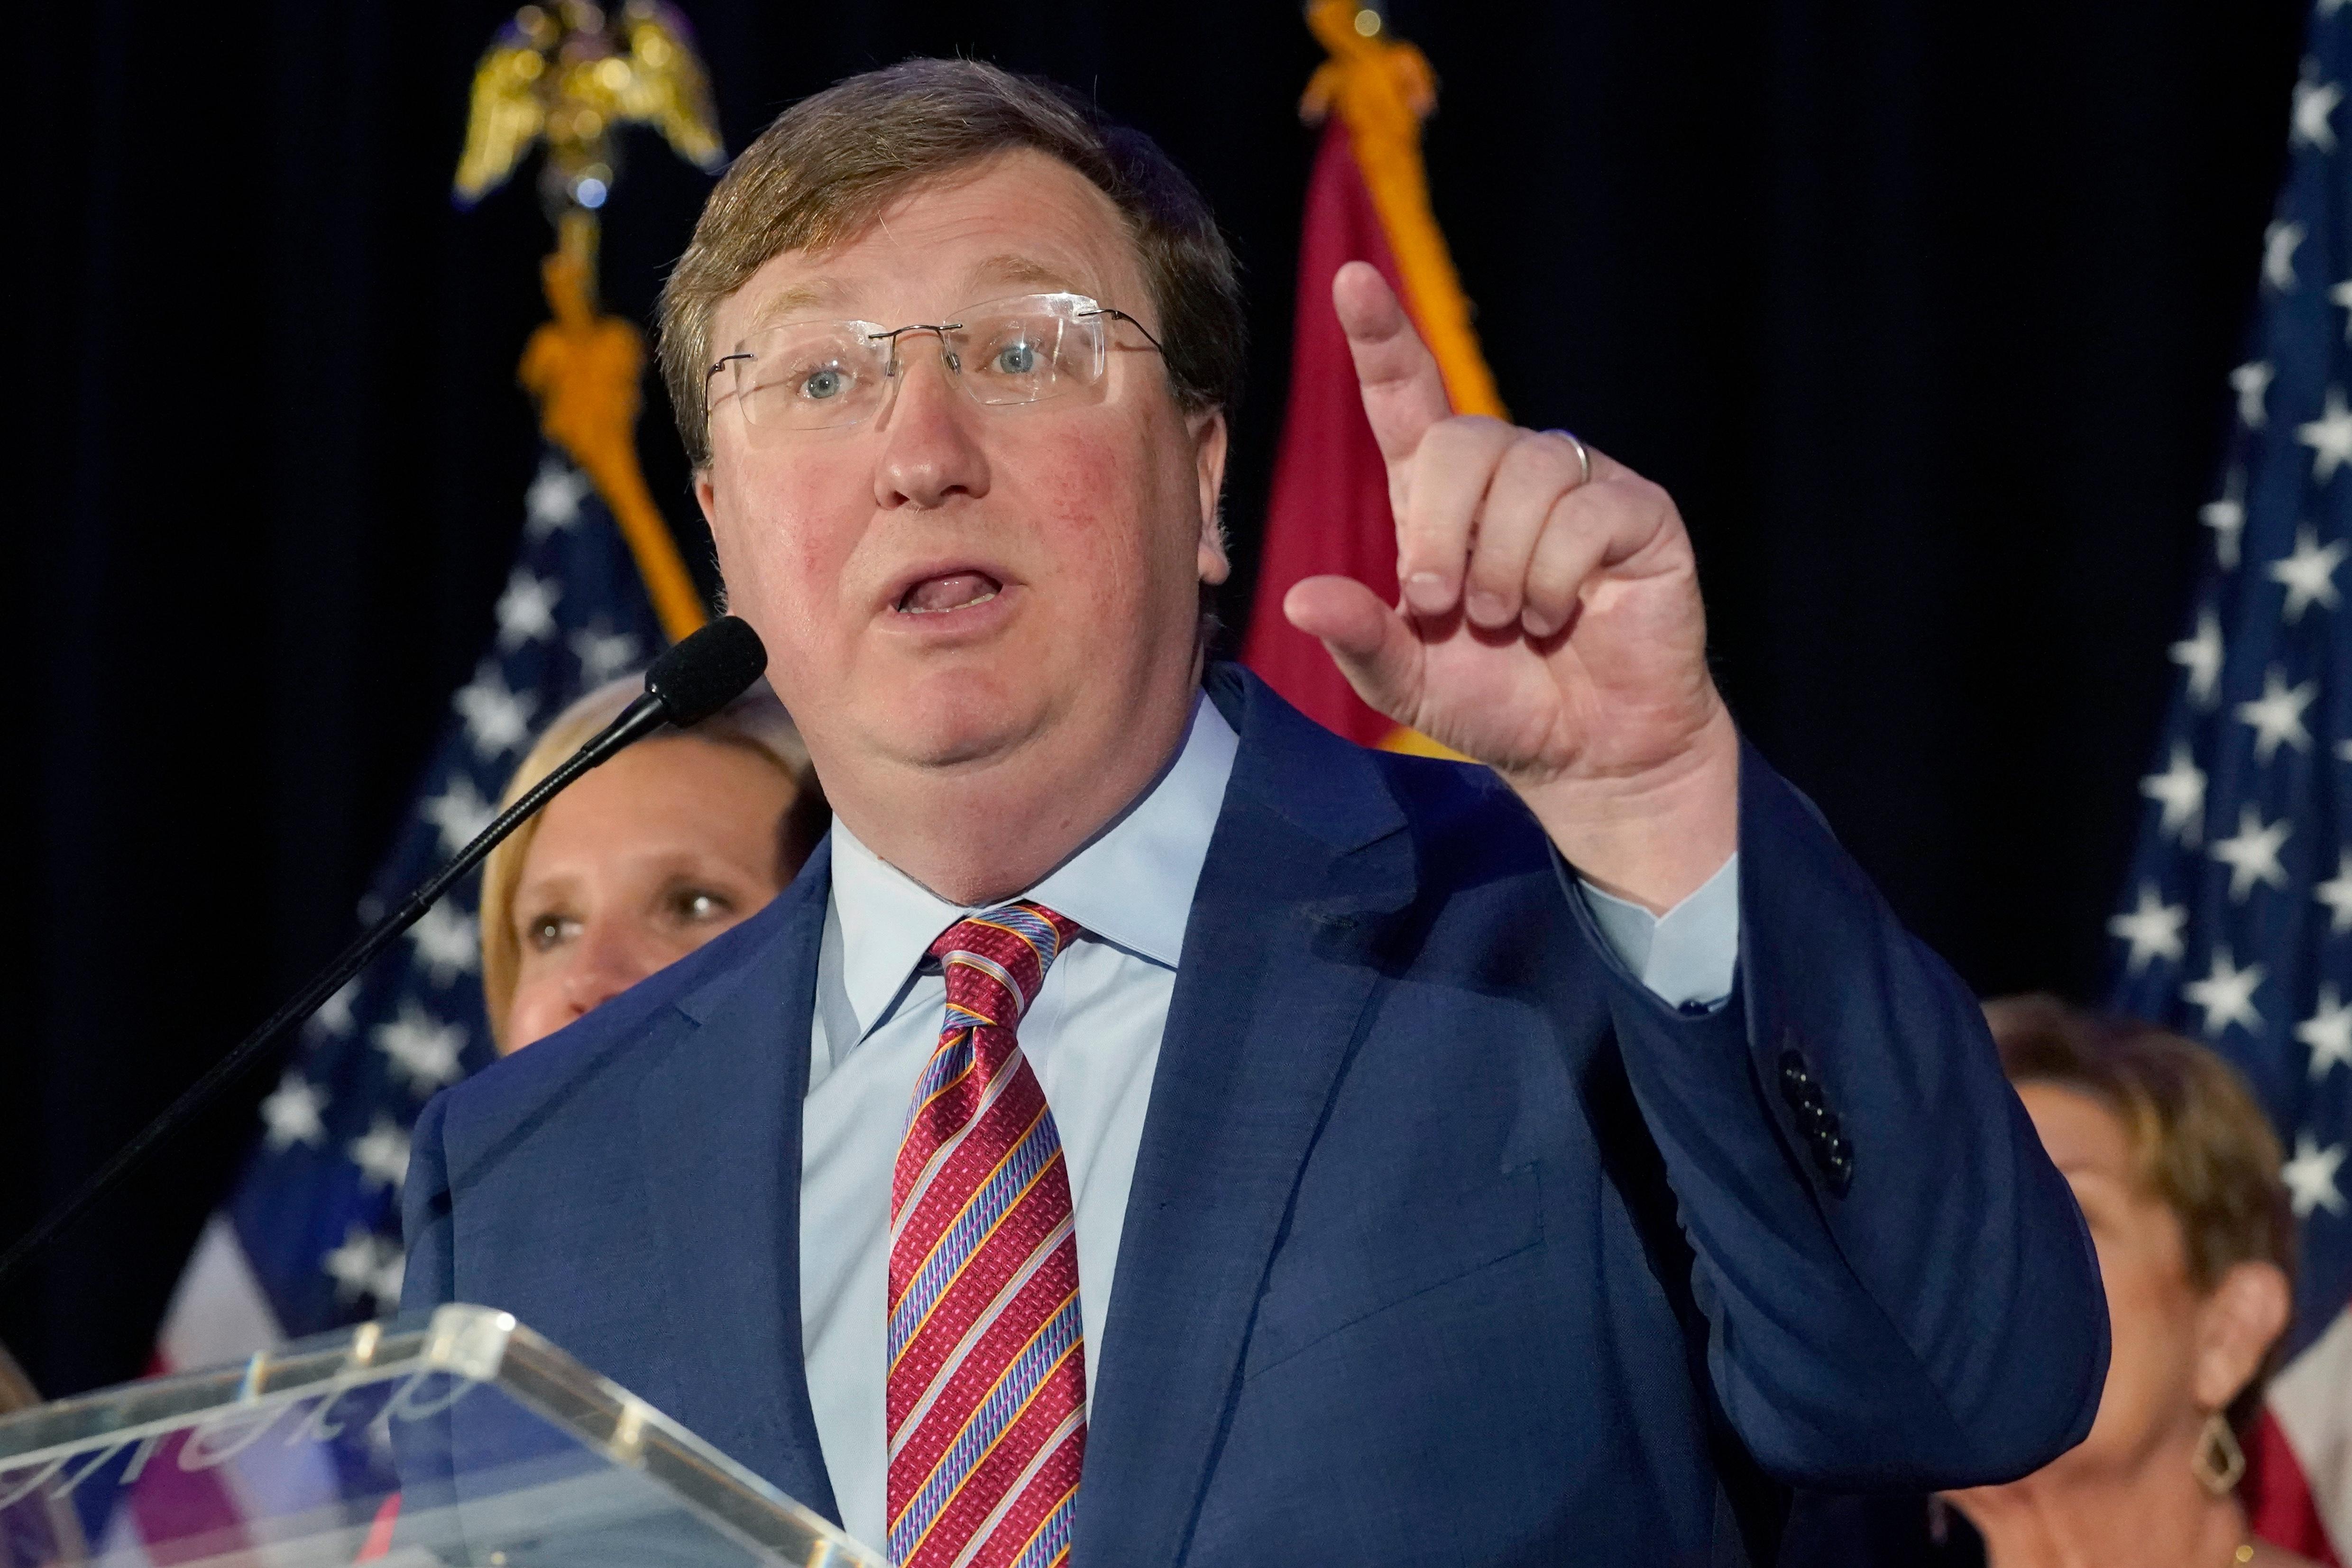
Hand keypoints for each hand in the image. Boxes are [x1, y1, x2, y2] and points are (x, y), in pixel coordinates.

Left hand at [1282, 263, 1738, 909]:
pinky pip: (1586, 514)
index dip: (1381, 337)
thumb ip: (1359, 638)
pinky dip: (1558, 579)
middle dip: (1439, 534)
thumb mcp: (1408, 682)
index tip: (1350, 282)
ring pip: (1524, 476)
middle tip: (1444, 604)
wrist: (1589, 753)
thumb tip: (1299, 600)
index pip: (1408, 396)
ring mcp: (1580, 485)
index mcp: (1443, 497)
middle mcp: (1511, 475)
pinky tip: (1562, 615)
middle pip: (1459, 441)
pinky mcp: (1641, 512)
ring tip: (1511, 620)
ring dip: (1502, 567)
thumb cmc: (1499, 704)